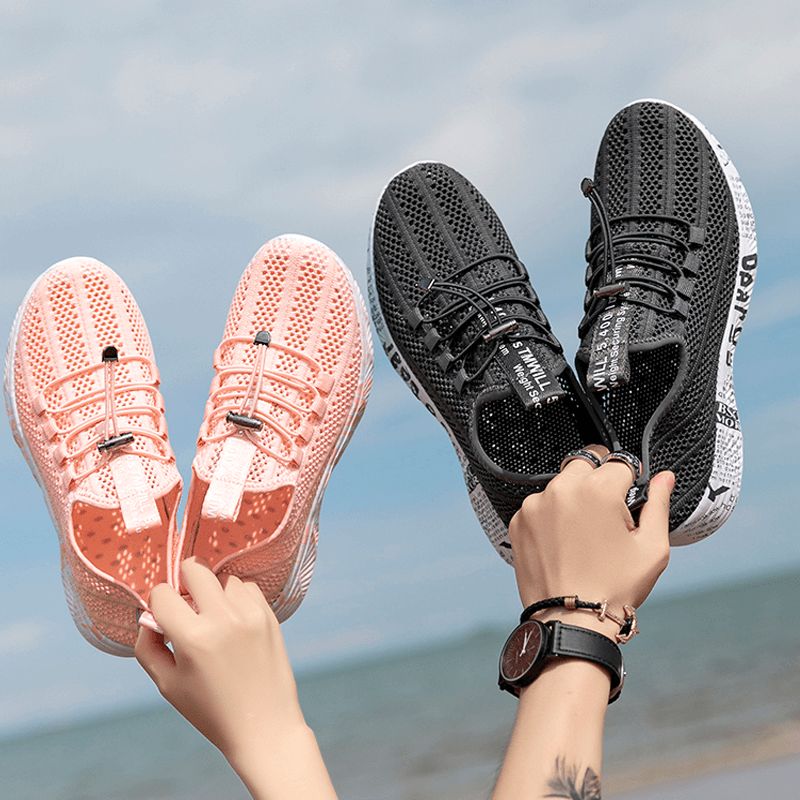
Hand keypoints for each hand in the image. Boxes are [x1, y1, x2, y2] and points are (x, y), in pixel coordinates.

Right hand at [135, 558, 304, 767]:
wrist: (263, 725)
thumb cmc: (210, 710)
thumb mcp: (167, 685)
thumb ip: (148, 647)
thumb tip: (148, 617)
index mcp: (193, 638)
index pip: (163, 593)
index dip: (158, 604)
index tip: (164, 617)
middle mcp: (223, 620)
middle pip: (195, 569)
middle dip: (184, 580)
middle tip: (187, 601)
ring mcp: (250, 615)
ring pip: (223, 578)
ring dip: (214, 591)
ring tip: (214, 617)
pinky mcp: (269, 616)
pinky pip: (247, 587)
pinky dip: (237, 597)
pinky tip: (234, 620)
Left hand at [508, 445, 672, 636]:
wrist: (571, 619)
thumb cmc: (614, 587)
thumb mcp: (652, 547)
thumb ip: (658, 504)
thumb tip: (664, 478)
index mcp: (597, 490)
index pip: (620, 463)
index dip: (630, 482)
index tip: (628, 501)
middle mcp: (562, 489)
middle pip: (586, 464)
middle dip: (599, 481)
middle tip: (606, 515)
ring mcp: (535, 504)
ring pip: (561, 484)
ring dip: (573, 497)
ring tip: (584, 534)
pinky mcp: (518, 520)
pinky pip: (540, 505)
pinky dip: (551, 515)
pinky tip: (564, 542)